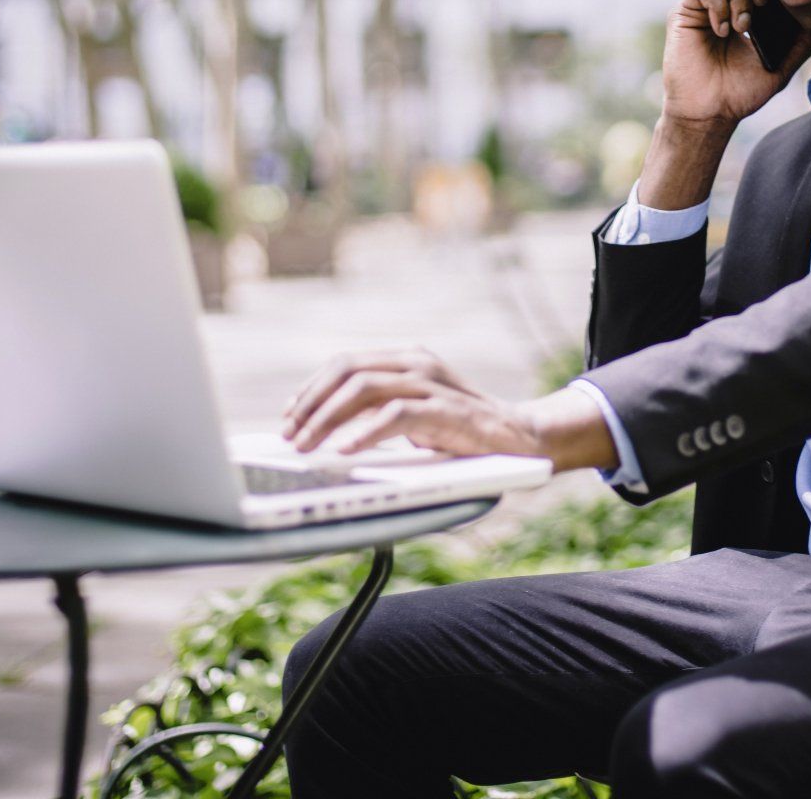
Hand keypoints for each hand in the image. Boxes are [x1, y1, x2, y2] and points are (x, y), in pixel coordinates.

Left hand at [281, 348, 617, 470]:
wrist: (521, 440)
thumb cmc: (462, 432)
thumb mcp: (414, 414)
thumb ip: (378, 410)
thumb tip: (324, 430)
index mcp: (407, 358)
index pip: (345, 363)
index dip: (311, 389)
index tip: (289, 416)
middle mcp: (417, 362)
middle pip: (347, 371)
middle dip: (310, 404)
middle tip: (289, 435)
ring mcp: (432, 383)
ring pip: (363, 388)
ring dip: (326, 419)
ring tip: (306, 446)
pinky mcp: (445, 409)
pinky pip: (394, 415)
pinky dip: (363, 433)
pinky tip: (344, 452)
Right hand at [661, 0, 810, 128]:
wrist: (711, 112)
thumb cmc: (742, 92)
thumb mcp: (781, 66)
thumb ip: (801, 43)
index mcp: (745, 8)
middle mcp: (723, 2)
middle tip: (763, 5)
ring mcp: (704, 5)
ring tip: (743, 26)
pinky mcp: (685, 12)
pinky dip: (719, 5)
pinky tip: (724, 31)